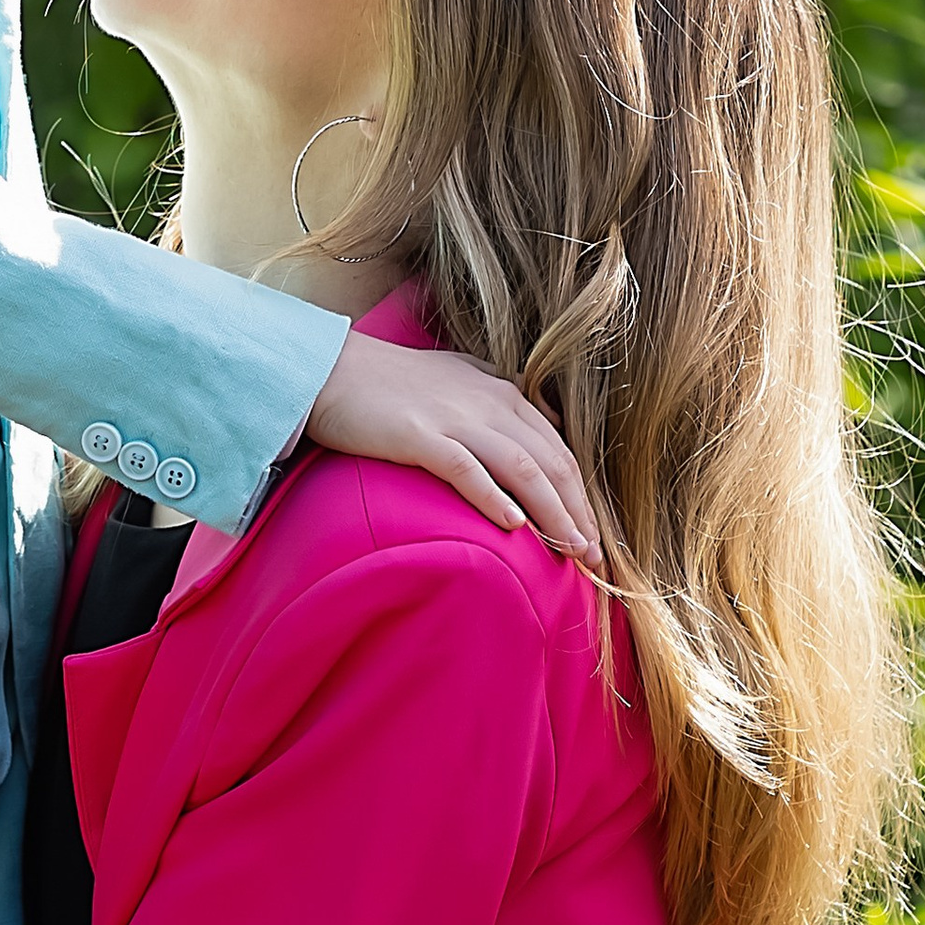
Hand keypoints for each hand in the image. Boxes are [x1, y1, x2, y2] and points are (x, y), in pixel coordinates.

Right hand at [306, 331, 598, 557]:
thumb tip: (531, 427)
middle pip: (551, 463)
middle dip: (578, 512)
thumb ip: (495, 399)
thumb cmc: (389, 383)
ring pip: (523, 469)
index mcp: (503, 393)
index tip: (592, 532)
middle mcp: (490, 403)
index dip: (581, 494)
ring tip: (571, 550)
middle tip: (595, 555)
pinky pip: (467, 470)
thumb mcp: (457, 380)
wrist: (330, 370)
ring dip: (553, 513)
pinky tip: (514, 526)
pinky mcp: (420, 436)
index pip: (558, 450)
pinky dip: (495, 498)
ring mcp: (456, 418)